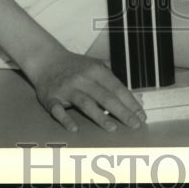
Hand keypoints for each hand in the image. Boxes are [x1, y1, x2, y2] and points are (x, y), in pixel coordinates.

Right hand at [30, 48, 145, 131]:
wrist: (46, 60)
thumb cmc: (76, 66)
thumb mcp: (95, 65)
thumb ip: (111, 79)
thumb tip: (131, 96)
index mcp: (96, 70)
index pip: (117, 88)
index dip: (131, 102)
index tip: (141, 115)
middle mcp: (83, 78)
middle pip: (105, 96)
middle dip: (122, 112)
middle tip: (135, 125)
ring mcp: (67, 88)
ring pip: (85, 103)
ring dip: (99, 116)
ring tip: (113, 128)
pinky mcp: (51, 98)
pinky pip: (58, 110)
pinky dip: (65, 119)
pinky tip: (74, 128)